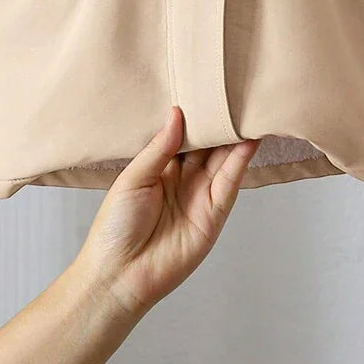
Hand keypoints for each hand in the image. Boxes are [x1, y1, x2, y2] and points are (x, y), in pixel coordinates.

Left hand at [72, 106, 259, 317]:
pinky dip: (241, 162)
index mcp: (160, 168)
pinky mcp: (213, 215)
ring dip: (235, 137)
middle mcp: (183, 180)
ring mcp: (200, 197)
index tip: (205, 88)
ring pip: (223, 160)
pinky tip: (249, 140)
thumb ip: (159, 148)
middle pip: (207, 146)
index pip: (184, 136)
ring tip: (248, 109)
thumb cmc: (115, 227)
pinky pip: (230, 183)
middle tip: (233, 92)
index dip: (195, 115)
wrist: (119, 275)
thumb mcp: (133, 178)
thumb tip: (178, 114)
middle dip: (219, 122)